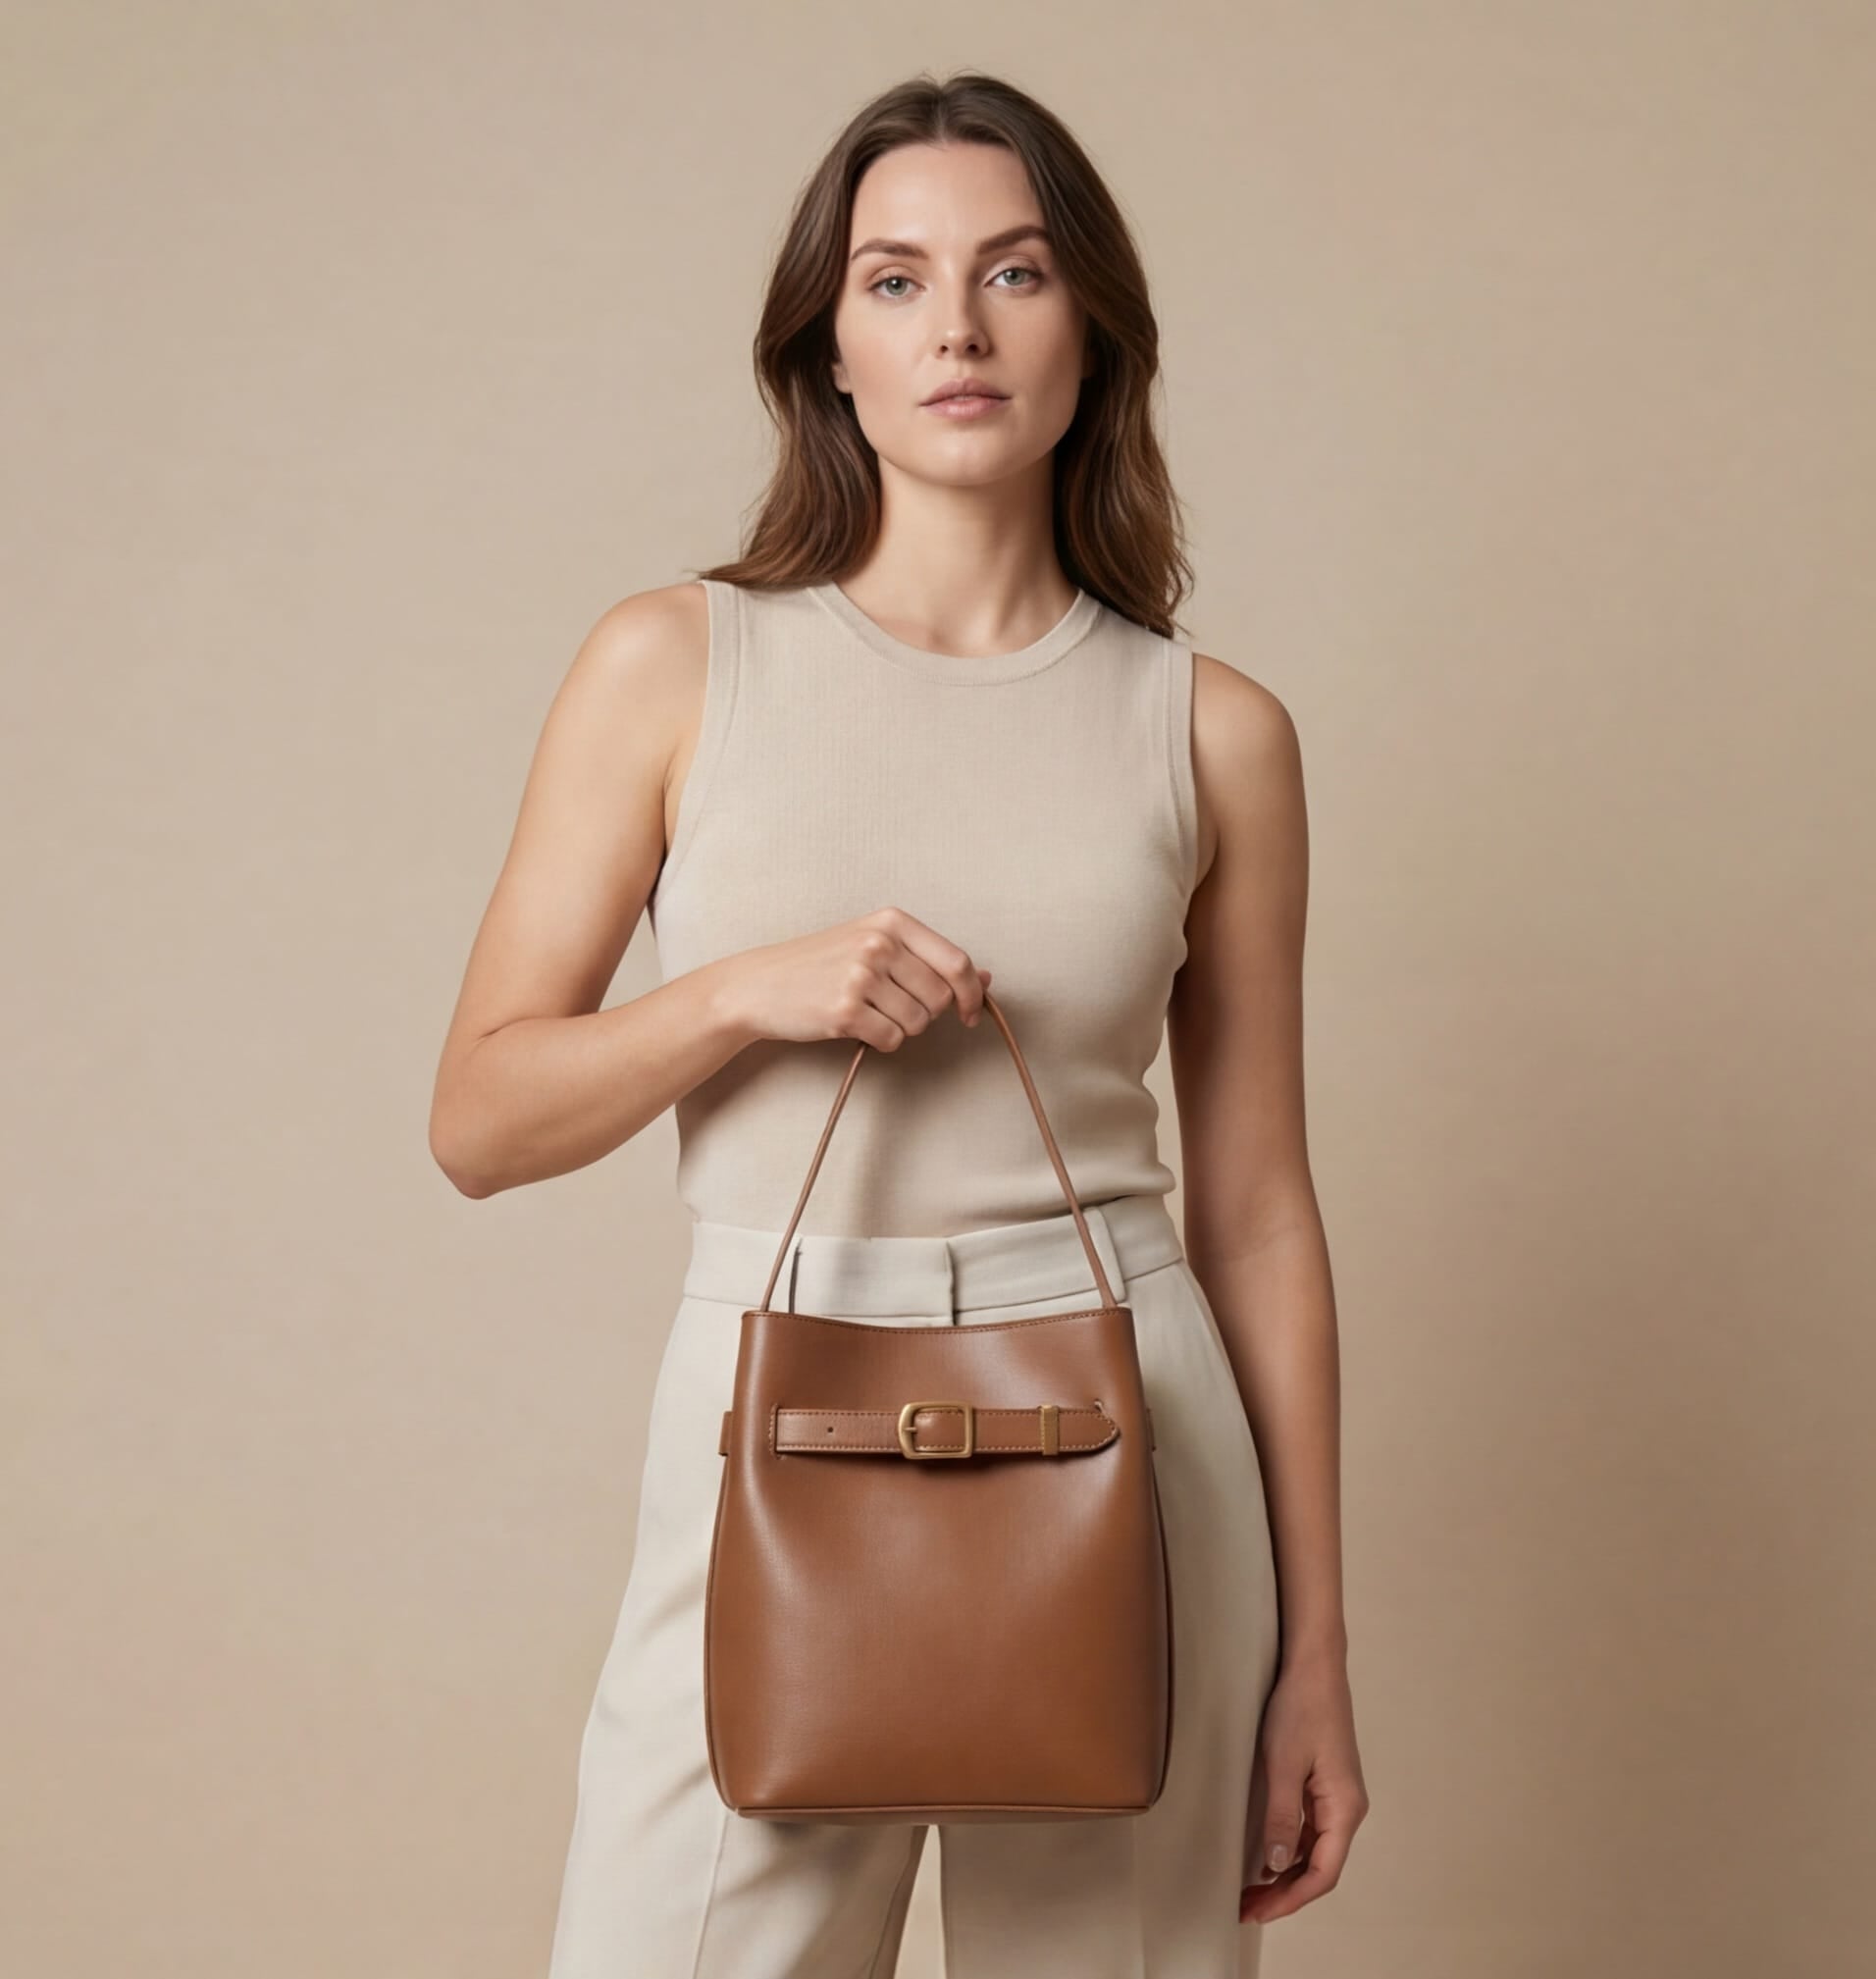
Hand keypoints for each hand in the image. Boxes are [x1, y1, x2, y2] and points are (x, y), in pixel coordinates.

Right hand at [718, 906, 992, 1050]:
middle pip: (940, 997)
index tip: (970, 1013)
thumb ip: (929, 959)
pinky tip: (854, 1026)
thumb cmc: (821, 964)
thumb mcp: (874, 944)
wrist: (760, 984)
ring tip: (868, 1013)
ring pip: (918, 1023)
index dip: (973, 993)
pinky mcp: (845, 1010)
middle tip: (892, 1007)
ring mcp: (861, 976)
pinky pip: (891, 1040)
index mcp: (892, 921)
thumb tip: (987, 979)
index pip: (957, 962)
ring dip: (900, 1028)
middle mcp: (878, 944)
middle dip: (926, 1012)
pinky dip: (879, 1041)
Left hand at [1239, 1654, 1367, 1924]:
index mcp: (1345, 1808)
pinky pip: (1312, 1829)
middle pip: (1320, 1867)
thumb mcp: (1283, 1763)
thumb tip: (1277, 1865)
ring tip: (1252, 1889)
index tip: (1258, 1911)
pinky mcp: (1326, 1783)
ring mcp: (1338, 1795)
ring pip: (1316, 1851)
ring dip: (1286, 1874)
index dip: (1290, 1899)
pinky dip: (1290, 1849)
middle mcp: (1347, 1807)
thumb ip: (1282, 1817)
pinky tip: (1267, 1856)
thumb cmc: (1301, 1706)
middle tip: (1247, 1907)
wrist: (1314, 1664)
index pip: (1322, 1874)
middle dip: (1285, 1893)